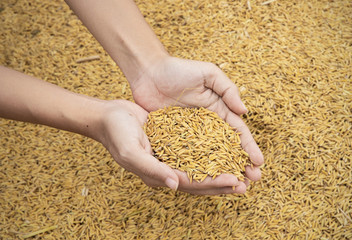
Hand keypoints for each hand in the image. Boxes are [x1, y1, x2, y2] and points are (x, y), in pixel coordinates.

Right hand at [98, 100, 246, 194]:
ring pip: (200, 166)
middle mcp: (167, 169)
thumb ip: (153, 170)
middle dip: (223, 182)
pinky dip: (211, 151)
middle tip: (247, 182)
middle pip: (199, 179)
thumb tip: (175, 186)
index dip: (212, 183)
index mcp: (158, 175)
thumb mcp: (132, 152)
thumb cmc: (117, 134)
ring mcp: (171, 155)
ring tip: (242, 171)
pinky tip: (225, 149)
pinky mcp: (173, 141)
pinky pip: (195, 150)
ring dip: (220, 169)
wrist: (110, 115)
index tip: (235, 181)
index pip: (190, 183)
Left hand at [129, 56, 263, 182]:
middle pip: (227, 147)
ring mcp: (190, 134)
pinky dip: (196, 168)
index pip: (237, 131)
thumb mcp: (208, 73)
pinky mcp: (173, 139)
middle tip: (252, 180)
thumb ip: (227, 89)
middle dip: (241, 163)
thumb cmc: (179, 70)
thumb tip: (244, 111)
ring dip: (222, 170)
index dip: (249, 147)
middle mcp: (206, 125)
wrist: (148, 72)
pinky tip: (203, 181)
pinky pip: (186, 156)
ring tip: (233, 186)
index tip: (259, 163)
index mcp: (218, 109)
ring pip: (209, 156)